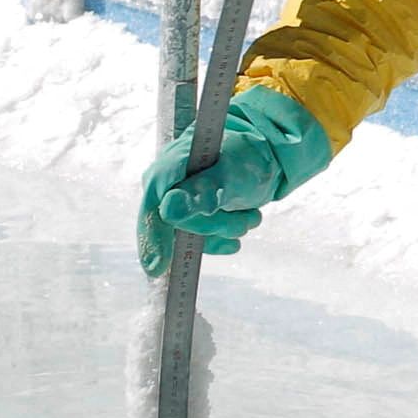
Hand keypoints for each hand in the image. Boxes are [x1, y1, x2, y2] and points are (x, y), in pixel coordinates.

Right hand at [135, 87, 334, 276]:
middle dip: (214, 226)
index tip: (157, 268)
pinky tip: (239, 231)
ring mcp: (176, 199)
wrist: (264, 149)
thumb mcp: (232, 173)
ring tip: (251, 216)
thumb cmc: (247, 155)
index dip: (153, 238)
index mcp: (168, 168)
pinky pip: (198, 237)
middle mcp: (165, 185)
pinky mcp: (189, 211)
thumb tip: (168, 210)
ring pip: (190, 233)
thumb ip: (203, 191)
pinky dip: (222, 236)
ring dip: (225, 228)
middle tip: (249, 219)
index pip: (153, 209)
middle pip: (176, 224)